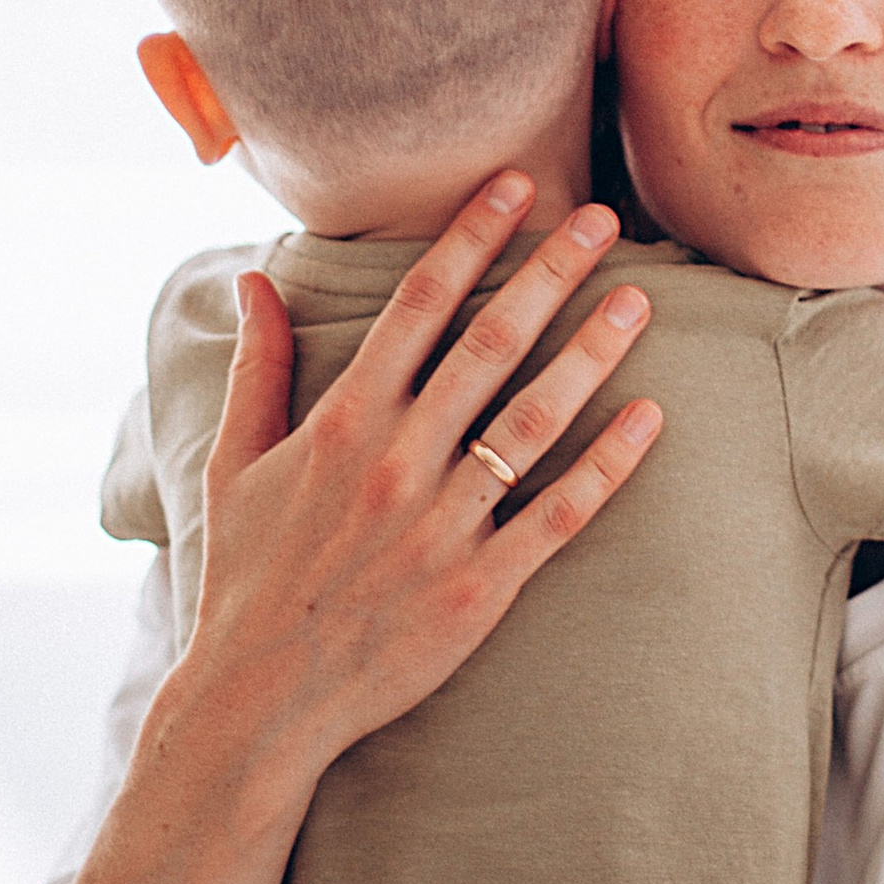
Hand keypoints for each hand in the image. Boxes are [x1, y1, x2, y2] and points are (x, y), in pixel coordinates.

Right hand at [173, 175, 661, 786]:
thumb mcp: (234, 464)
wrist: (259, 698)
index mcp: (342, 421)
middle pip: (490, 344)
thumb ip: (256, 367)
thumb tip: (254, 278)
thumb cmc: (247, 576)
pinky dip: (608, 466)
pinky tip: (649, 419)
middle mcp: (397, 461)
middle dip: (550, 273)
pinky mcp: (480, 587)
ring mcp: (443, 524)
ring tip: (638, 302)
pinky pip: (558, 514)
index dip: (472, 236)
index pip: (418, 304)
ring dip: (591, 354)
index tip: (517, 184)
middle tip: (605, 219)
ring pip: (534, 420)